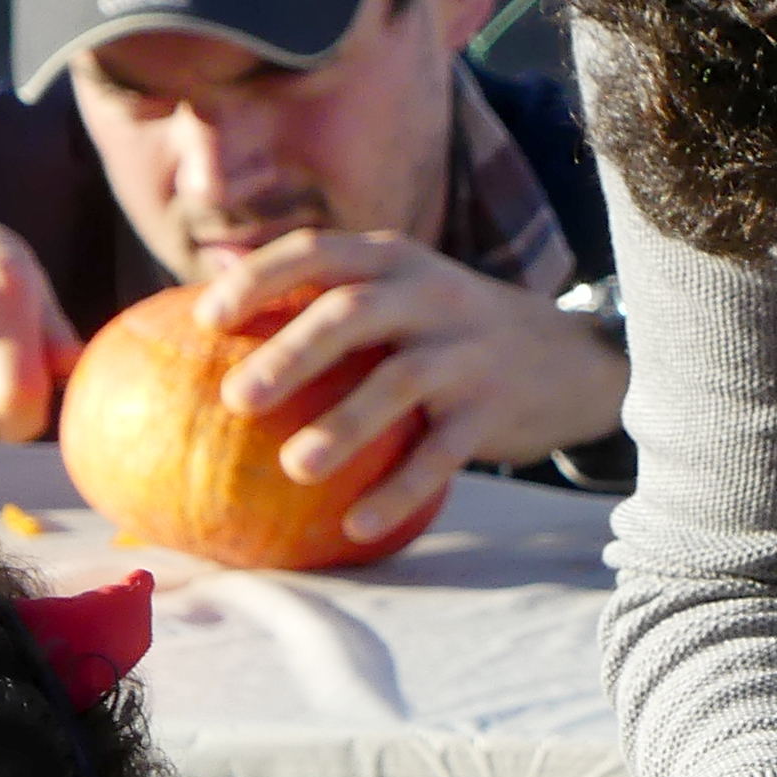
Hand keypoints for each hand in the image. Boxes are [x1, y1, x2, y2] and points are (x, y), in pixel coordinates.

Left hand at [197, 232, 625, 536]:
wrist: (570, 358)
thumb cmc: (450, 333)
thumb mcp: (403, 294)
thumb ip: (331, 303)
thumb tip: (206, 333)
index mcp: (393, 262)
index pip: (318, 252)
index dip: (260, 278)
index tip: (206, 316)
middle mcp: (430, 296)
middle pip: (354, 314)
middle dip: (292, 354)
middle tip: (236, 400)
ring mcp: (467, 353)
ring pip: (400, 383)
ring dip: (345, 426)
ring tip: (294, 468)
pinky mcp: (494, 410)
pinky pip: (442, 454)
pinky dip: (399, 490)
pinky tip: (356, 524)